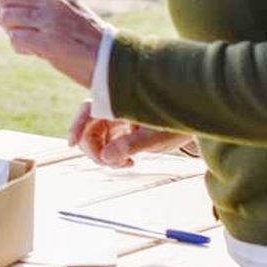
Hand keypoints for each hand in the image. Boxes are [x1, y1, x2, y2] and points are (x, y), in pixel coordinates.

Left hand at [0, 0, 105, 86]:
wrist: (114, 63)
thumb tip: (5, 6)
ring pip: (7, 19)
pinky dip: (21, 48)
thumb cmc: (89, 41)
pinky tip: (38, 52)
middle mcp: (53, 2)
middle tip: (16, 30)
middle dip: (2, 16)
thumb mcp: (68, 12)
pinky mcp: (49, 42)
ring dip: (13, 34)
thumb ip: (41, 4)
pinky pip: (16, 40)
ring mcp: (50, 21)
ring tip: (33, 43)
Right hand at [67, 101, 192, 167]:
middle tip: (108, 164)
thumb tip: (106, 158)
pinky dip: (113, 156)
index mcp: (120, 102)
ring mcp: (117, 120)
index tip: (71, 144)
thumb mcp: (156, 135)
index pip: (89, 109)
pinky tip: (128, 161)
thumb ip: (131, 144)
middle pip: (89, 128)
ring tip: (124, 164)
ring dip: (103, 155)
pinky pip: (107, 144)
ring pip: (97, 138)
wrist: (194, 121)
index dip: (77, 125)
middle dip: (93, 149)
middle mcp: (114, 109)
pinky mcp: (123, 131)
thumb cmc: (178, 122)